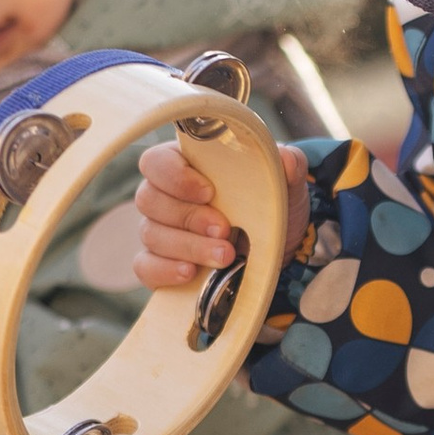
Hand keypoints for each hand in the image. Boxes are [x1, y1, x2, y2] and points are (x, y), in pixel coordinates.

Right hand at [135, 137, 307, 289]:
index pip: (157, 161)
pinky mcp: (160, 263)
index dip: (175, 176)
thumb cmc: (272, 204)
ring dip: (188, 247)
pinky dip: (165, 271)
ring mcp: (159, 230)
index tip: (208, 192)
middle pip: (149, 199)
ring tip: (225, 256)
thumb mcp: (286, 183)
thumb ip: (287, 165)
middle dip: (189, 217)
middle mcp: (165, 195)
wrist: (280, 247)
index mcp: (186, 165)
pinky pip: (145, 266)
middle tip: (225, 230)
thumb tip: (286, 160)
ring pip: (151, 234)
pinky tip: (190, 274)